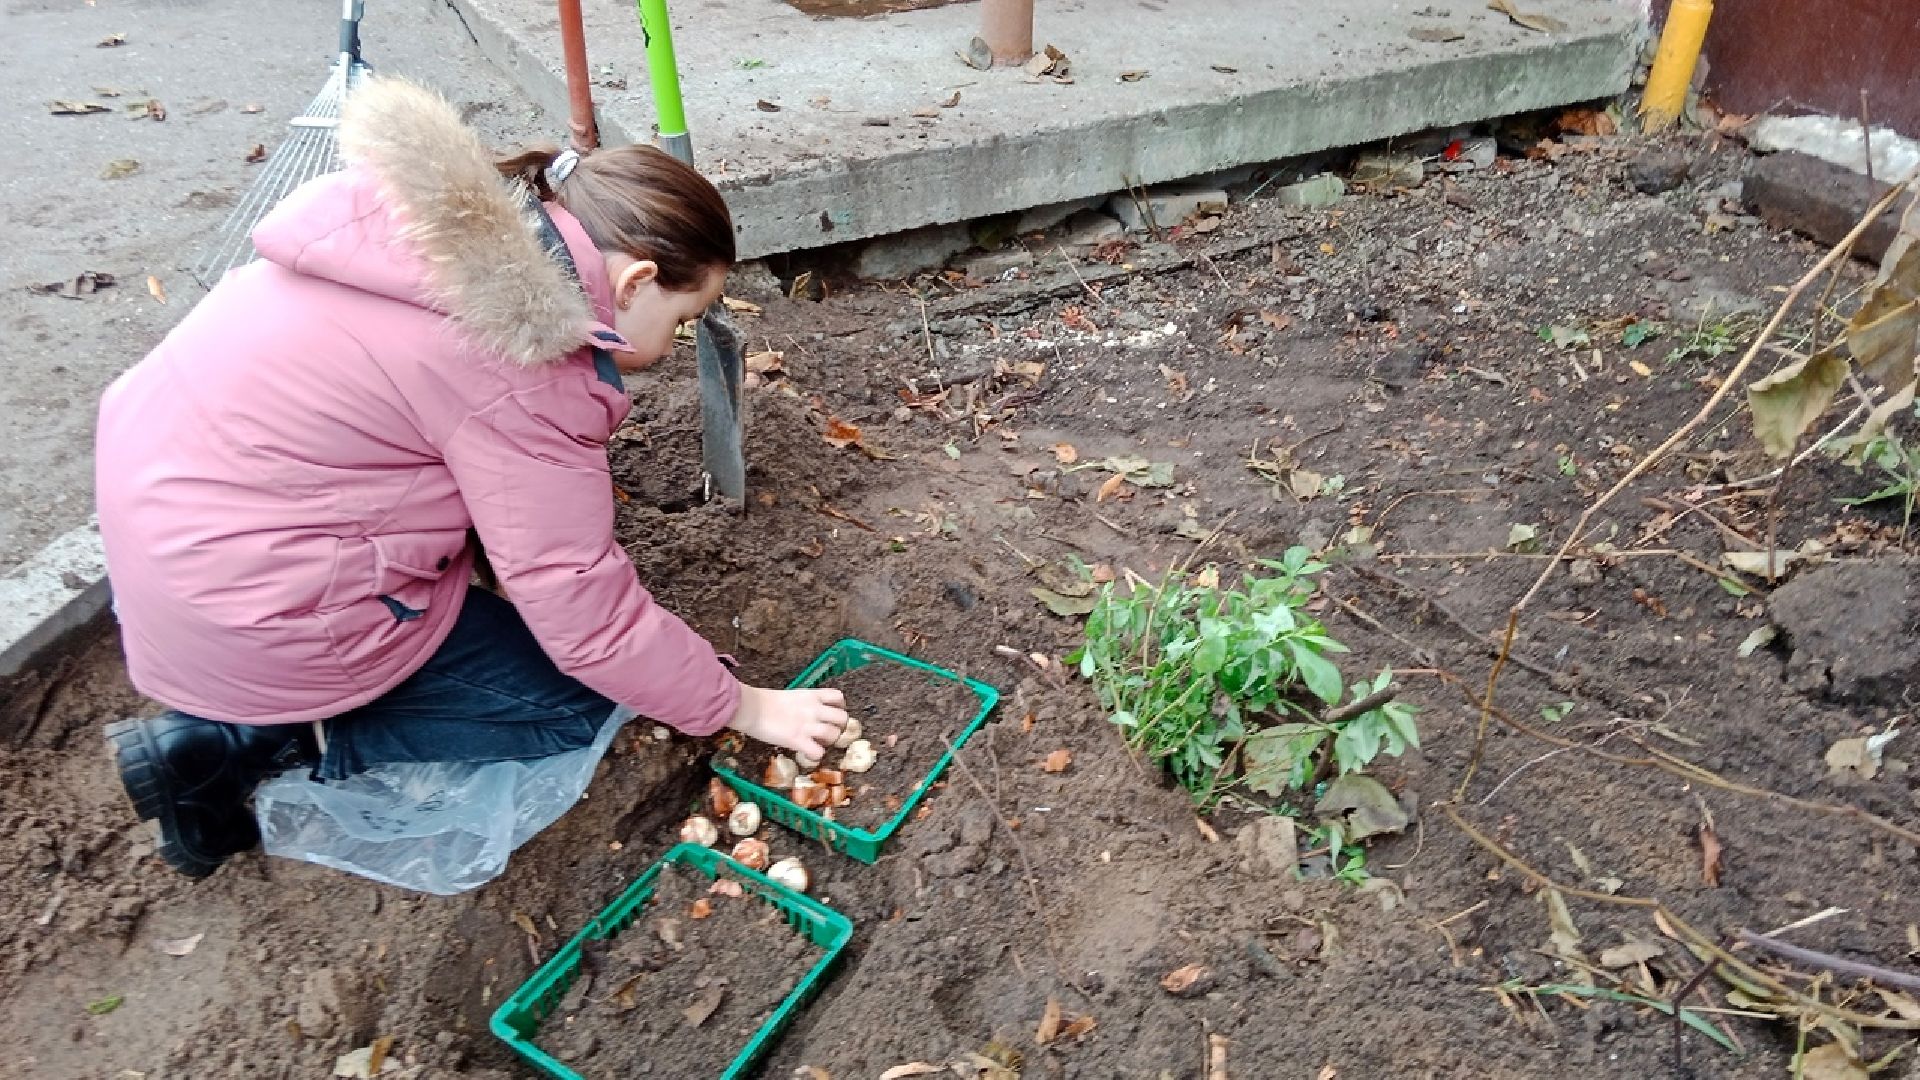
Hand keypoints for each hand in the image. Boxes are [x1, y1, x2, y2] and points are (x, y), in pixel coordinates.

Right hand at [727, 685, 848, 759]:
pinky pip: (818, 753)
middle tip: (827, 733)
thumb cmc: (764, 700)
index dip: (839, 707)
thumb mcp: (791, 696)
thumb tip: (805, 712)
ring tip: (817, 743)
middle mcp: (814, 709)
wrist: (751, 708)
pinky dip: (815, 756)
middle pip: (843, 718)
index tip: (831, 714)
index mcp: (812, 696)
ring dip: (828, 742)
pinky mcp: (798, 740)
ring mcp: (808, 725)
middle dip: (838, 727)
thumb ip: (803, 703)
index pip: (839, 697)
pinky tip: (807, 754)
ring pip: (834, 735)